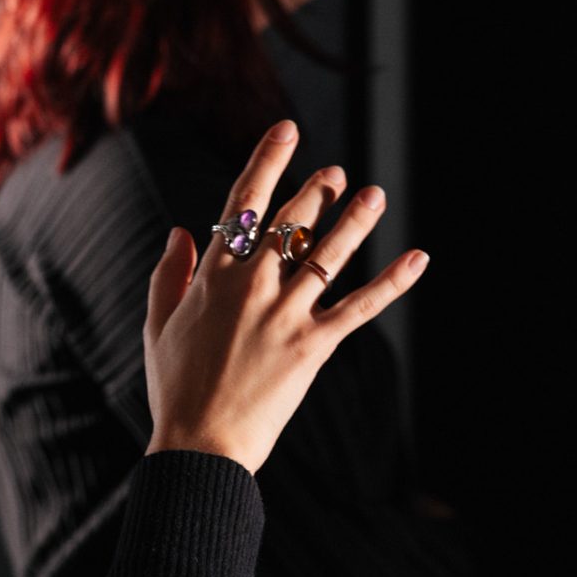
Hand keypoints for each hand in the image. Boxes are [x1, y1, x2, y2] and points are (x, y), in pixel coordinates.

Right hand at [142, 122, 427, 472]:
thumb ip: (170, 275)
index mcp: (213, 276)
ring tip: (375, 194)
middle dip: (316, 191)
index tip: (287, 131)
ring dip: (355, 220)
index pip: (243, 203)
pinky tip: (419, 259)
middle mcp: (251, 286)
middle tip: (336, 173)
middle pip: (290, 221)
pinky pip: (360, 307)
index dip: (267, 161)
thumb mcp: (158, 327)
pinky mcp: (313, 346)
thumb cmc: (174, 389)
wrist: (199, 445)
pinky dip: (392, 282)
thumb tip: (181, 231)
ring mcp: (285, 315)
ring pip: (327, 254)